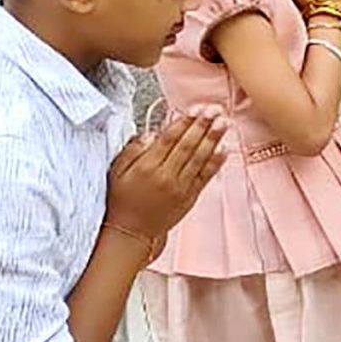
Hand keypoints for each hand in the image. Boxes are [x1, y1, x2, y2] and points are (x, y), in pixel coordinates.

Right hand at [106, 109, 227, 242]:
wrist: (130, 233)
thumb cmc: (121, 201)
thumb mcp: (116, 173)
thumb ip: (132, 151)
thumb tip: (151, 134)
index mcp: (146, 167)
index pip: (169, 140)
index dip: (184, 122)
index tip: (195, 108)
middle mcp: (166, 176)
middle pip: (187, 146)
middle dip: (203, 125)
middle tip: (215, 109)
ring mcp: (180, 187)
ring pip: (200, 159)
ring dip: (213, 139)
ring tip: (224, 122)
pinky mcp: (190, 197)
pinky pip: (205, 177)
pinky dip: (215, 162)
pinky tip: (224, 149)